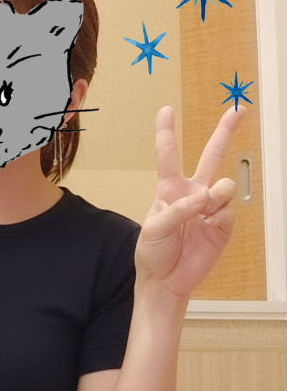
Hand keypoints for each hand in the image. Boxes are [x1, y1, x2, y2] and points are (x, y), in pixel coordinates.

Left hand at [134, 105, 246, 298]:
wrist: (166, 281)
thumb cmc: (153, 252)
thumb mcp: (154, 228)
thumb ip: (177, 209)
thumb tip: (204, 197)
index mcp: (169, 190)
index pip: (168, 156)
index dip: (166, 133)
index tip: (165, 110)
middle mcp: (192, 193)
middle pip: (211, 156)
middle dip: (224, 132)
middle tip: (238, 109)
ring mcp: (210, 208)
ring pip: (224, 185)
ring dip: (215, 195)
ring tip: (203, 211)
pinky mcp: (222, 224)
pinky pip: (228, 211)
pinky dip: (218, 217)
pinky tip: (208, 227)